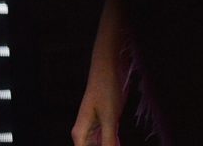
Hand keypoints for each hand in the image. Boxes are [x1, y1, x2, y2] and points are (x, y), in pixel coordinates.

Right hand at [72, 0, 130, 145]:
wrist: (110, 64)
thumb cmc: (106, 86)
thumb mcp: (109, 118)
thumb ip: (108, 142)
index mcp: (80, 134)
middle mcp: (86, 133)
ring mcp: (97, 128)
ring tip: (119, 141)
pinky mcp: (107, 122)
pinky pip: (110, 140)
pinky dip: (116, 143)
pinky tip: (121, 143)